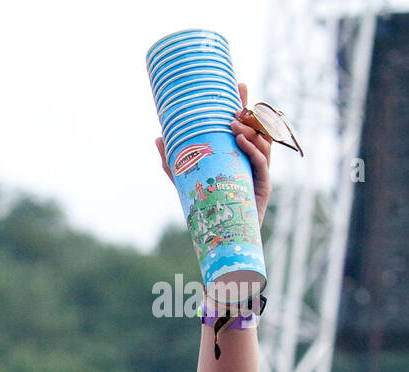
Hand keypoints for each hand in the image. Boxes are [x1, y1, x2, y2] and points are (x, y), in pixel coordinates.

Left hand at [154, 82, 272, 226]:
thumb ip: (171, 161)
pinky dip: (253, 150)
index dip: (244, 104)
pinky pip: (261, 163)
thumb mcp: (184, 181)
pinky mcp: (263, 186)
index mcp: (238, 153)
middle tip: (240, 102)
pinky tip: (242, 141)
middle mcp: (252, 159)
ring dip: (249, 131)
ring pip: (262, 144)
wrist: (221, 235)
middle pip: (258, 129)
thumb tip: (158, 137)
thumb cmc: (206, 206)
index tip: (240, 84)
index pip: (244, 124)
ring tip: (234, 124)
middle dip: (252, 113)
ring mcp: (260, 172)